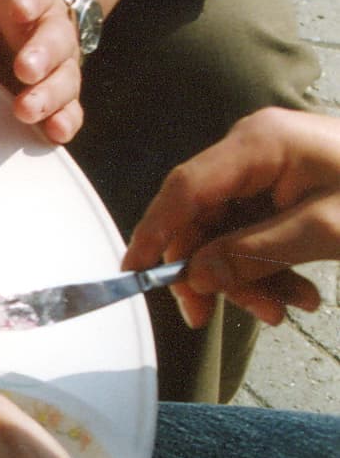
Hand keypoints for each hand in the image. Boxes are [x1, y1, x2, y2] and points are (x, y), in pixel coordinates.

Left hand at [0, 0, 83, 142]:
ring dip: (50, 95)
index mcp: (16, 0)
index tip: (20, 8)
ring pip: (64, 77)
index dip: (28, 0)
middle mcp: (43, 30)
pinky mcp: (54, 92)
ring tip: (29, 111)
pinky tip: (54, 134)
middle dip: (42, 55)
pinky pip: (68, 108)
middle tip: (25, 70)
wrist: (15, 18)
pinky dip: (64, 121)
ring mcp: (53, 64)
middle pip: (54, 39)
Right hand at [125, 107, 339, 326]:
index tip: (135, 276)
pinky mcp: (284, 189)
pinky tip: (299, 296)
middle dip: (212, 269)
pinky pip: (253, 233)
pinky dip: (269, 269)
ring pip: (226, 231)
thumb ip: (251, 253)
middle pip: (201, 215)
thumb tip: (194, 276)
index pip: (184, 189)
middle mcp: (255, 149)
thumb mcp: (323, 232)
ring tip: (288, 310)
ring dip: (248, 277)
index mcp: (260, 142)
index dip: (156, 234)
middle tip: (213, 315)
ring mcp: (270, 168)